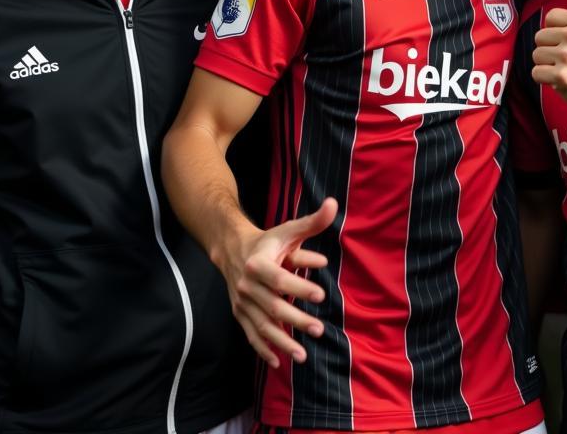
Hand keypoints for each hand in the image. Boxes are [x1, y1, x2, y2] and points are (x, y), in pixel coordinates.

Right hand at [221, 198, 336, 367]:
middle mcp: (246, 285)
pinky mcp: (239, 314)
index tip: (321, 295)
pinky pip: (250, 335)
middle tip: (319, 329)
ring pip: (261, 326)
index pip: (279, 278)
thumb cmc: (268, 240)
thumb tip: (334, 204)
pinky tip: (279, 363)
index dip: (299, 287)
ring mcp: (241, 302)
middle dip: (296, 320)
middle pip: (272, 306)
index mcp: (258, 263)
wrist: (232, 249)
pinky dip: (263, 350)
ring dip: (281, 341)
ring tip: (303, 355)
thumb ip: (312, 221)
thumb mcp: (288, 229)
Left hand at [532, 0, 566, 114]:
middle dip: (549, 48)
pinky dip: (544, 78)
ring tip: (564, 67)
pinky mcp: (561, 77)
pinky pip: (536, 72)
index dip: (555, 30)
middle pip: (540, 36)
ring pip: (536, 54)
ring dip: (546, 64)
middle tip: (566, 57)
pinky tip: (559, 78)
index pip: (550, 17)